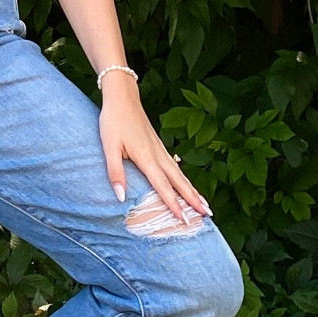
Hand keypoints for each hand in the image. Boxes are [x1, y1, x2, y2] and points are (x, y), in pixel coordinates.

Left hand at [98, 76, 210, 223]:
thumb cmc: (114, 121)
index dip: (174, 205)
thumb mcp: (109, 147)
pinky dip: (184, 179)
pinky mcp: (158, 145)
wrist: (123, 97)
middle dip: (194, 200)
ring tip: (205, 204)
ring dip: (193, 190)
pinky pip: (175, 167)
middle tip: (209, 215)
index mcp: (147, 158)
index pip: (163, 187)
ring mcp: (160, 150)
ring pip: (180, 174)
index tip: (185, 219)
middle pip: (180, 182)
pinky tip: (187, 184)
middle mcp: (158, 155)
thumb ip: (115, 172)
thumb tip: (120, 197)